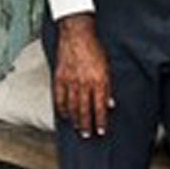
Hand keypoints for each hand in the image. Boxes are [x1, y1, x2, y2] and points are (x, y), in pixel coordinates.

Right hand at [52, 14, 114, 138]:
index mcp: (98, 81)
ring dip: (75, 120)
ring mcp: (70, 81)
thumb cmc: (94, 48)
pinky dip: (61, 108)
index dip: (100, 121)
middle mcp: (84, 83)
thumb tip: (110, 104)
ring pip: (72, 106)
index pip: (99, 107)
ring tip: (77, 128)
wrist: (77, 34)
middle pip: (84, 110)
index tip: (101, 131)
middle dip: (86, 125)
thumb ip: (108, 87)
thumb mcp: (107, 67)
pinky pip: (59, 97)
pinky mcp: (59, 77)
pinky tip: (64, 115)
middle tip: (87, 135)